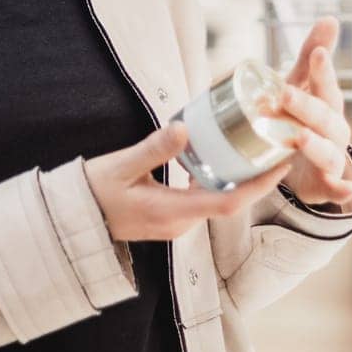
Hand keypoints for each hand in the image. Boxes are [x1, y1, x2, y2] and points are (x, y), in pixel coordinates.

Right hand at [83, 121, 291, 242]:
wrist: (71, 222)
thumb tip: (184, 128)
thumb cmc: (92, 194)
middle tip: (275, 147)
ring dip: (239, 179)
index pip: (228, 202)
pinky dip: (218, 180)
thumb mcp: (120, 167)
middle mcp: (180, 223)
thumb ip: (152, 149)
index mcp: (172, 212)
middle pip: (230, 201)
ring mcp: (175, 223)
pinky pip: (203, 199)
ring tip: (256, 149)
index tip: (280, 163)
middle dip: (256, 178)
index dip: (259, 184)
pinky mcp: (170, 216)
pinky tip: (220, 158)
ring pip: (218, 200)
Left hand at [272, 16, 351, 206]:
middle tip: (283, 94)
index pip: (326, 84)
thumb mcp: (304, 87)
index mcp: (328, 104)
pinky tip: (345, 189)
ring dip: (316, 145)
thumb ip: (311, 56)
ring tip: (301, 137)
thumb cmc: (306, 119)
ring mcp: (333, 157)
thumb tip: (330, 18)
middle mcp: (334, 129)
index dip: (323, 70)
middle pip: (323, 117)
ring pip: (328, 151)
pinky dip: (341, 190)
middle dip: (305, 106)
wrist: (306, 166)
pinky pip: (336, 188)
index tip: (318, 53)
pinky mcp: (326, 183)